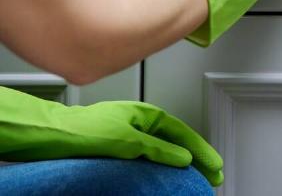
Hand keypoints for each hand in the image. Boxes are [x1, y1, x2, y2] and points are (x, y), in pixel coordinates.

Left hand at [0, 87, 223, 185]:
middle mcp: (142, 123)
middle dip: (198, 159)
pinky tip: (168, 177)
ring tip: (196, 177)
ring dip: (183, 164)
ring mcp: (132, 136)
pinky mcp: (122, 149)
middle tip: (213, 175)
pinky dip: (165, 167)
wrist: (54, 135)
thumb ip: (157, 149)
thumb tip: (182, 158)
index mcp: (147, 115)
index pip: (183, 134)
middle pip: (178, 142)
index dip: (202, 150)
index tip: (215, 165)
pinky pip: (151, 158)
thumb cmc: (84, 129)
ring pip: (165, 151)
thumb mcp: (127, 139)